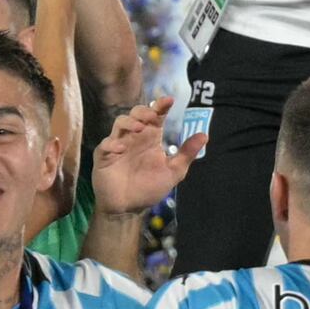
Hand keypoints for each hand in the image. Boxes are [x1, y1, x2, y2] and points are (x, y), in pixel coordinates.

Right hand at [92, 92, 194, 216]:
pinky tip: (121, 149)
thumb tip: (204, 135)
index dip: (160, 106)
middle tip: (152, 117)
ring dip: (129, 122)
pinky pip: (106, 144)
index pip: (155, 116)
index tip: (169, 100)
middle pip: (136, 114)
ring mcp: (118, 145)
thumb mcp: (173, 171)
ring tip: (140, 129)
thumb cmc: (149, 188)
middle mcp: (134, 138)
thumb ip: (187, 154)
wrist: (128, 208)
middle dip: (143, 111)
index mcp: (150, 138)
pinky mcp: (104, 156)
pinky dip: (113, 143)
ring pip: (120, 123)